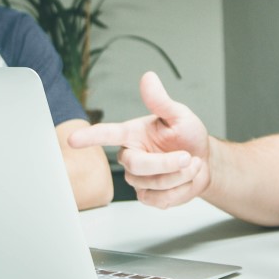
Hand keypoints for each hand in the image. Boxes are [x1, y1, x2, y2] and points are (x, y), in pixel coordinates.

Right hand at [67, 72, 210, 208]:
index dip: (90, 137)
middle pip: (136, 165)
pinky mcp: (147, 196)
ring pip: (153, 184)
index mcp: (132, 134)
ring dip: (180, 175)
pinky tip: (185, 180)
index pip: (107, 134)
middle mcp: (131, 155)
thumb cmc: (188, 136)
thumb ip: (161, 101)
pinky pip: (160, 200)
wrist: (205, 162)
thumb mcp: (179, 115)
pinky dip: (180, 191)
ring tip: (190, 163)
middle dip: (167, 163)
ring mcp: (138, 179)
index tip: (73, 140)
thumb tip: (148, 78)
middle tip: (187, 157)